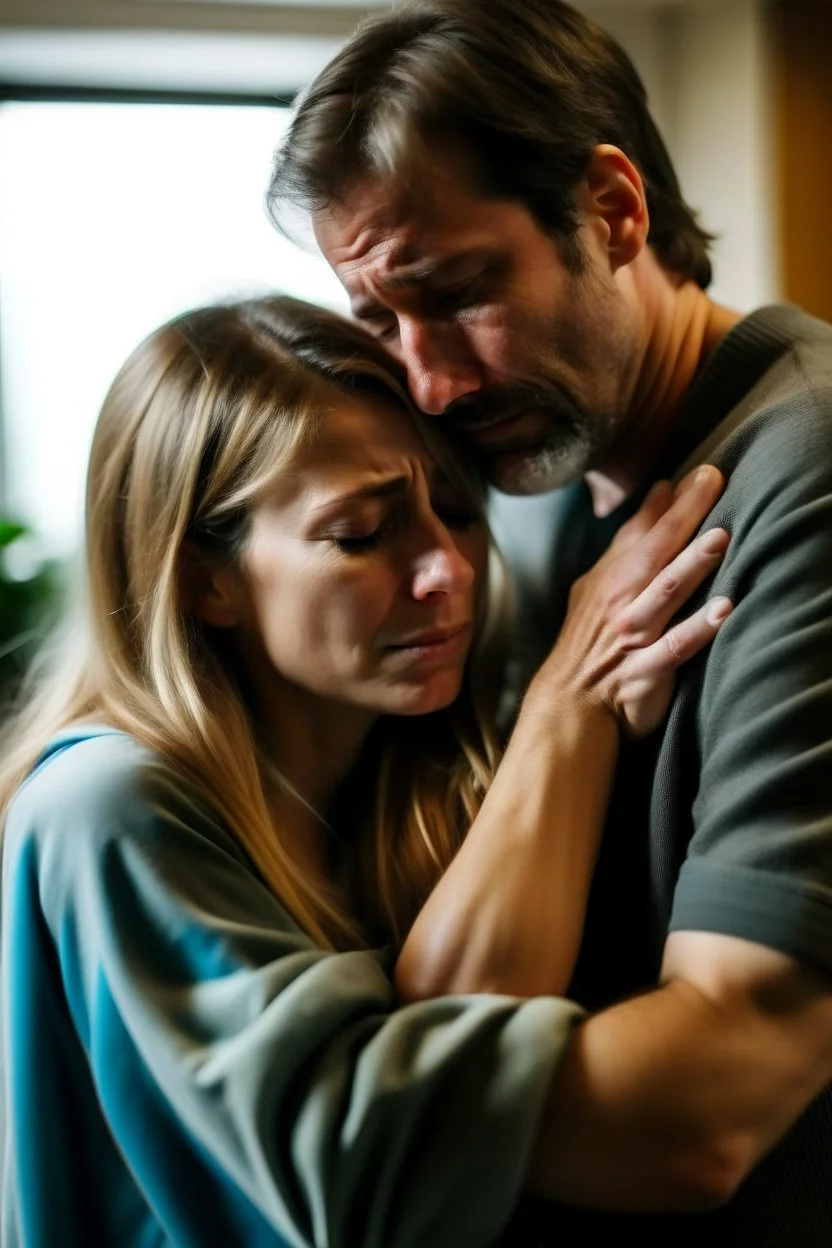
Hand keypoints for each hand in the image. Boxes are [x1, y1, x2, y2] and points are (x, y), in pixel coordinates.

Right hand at [535, 465, 731, 737]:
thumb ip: (632, 540)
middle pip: (655, 550)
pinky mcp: (646, 670)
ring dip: (691, 566)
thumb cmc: (593, 639)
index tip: (699, 473)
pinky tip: (724, 610)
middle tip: (712, 480)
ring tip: (719, 538)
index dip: (668, 502)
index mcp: (612, 577)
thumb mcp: (603, 584)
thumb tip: (663, 490)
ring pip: (664, 593)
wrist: (571, 703)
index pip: (641, 531)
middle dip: (684, 515)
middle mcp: (621, 600)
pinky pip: (675, 646)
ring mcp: (633, 635)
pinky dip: (699, 628)